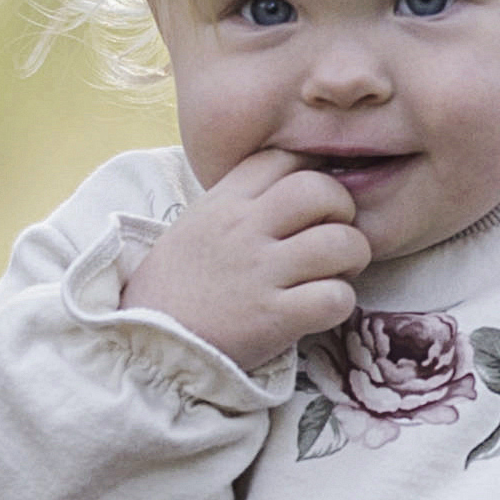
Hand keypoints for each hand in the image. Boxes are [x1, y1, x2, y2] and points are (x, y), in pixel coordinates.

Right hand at [121, 148, 369, 372]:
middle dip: (343, 212)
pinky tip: (319, 309)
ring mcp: (259, 272)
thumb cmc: (177, 286)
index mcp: (224, 201)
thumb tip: (294, 182)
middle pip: (323, 190)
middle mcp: (244, 228)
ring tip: (333, 274)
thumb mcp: (197, 224)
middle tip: (332, 238)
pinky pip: (336, 297)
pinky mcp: (272, 318)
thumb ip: (241, 201)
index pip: (285, 157)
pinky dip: (339, 304)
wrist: (148, 342)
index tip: (311, 202)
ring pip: (343, 242)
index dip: (311, 172)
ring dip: (351, 260)